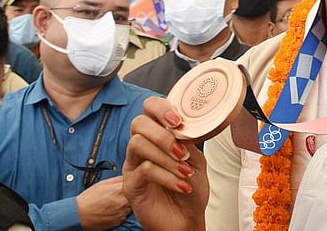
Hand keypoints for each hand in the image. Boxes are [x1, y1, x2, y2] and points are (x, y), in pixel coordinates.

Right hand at [76, 176, 131, 230]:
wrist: (79, 214)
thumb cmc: (89, 198)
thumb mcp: (103, 183)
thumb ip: (117, 180)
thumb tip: (127, 176)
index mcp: (120, 189)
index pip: (135, 184)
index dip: (133, 184)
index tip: (130, 185)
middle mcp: (123, 201)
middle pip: (135, 196)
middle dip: (130, 195)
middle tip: (120, 195)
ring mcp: (123, 212)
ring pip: (131, 206)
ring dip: (126, 204)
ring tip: (115, 203)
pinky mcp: (120, 221)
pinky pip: (125, 215)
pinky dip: (121, 212)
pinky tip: (113, 210)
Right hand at [123, 97, 207, 230]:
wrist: (187, 218)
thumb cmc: (191, 188)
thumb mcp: (196, 158)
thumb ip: (189, 140)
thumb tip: (186, 124)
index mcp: (158, 135)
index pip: (149, 108)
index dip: (161, 108)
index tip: (178, 120)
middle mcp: (142, 147)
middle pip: (138, 123)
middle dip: (163, 134)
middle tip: (182, 150)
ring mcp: (134, 165)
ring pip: (137, 144)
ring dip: (166, 156)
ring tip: (185, 171)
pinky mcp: (130, 185)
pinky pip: (143, 170)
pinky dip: (167, 176)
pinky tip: (181, 184)